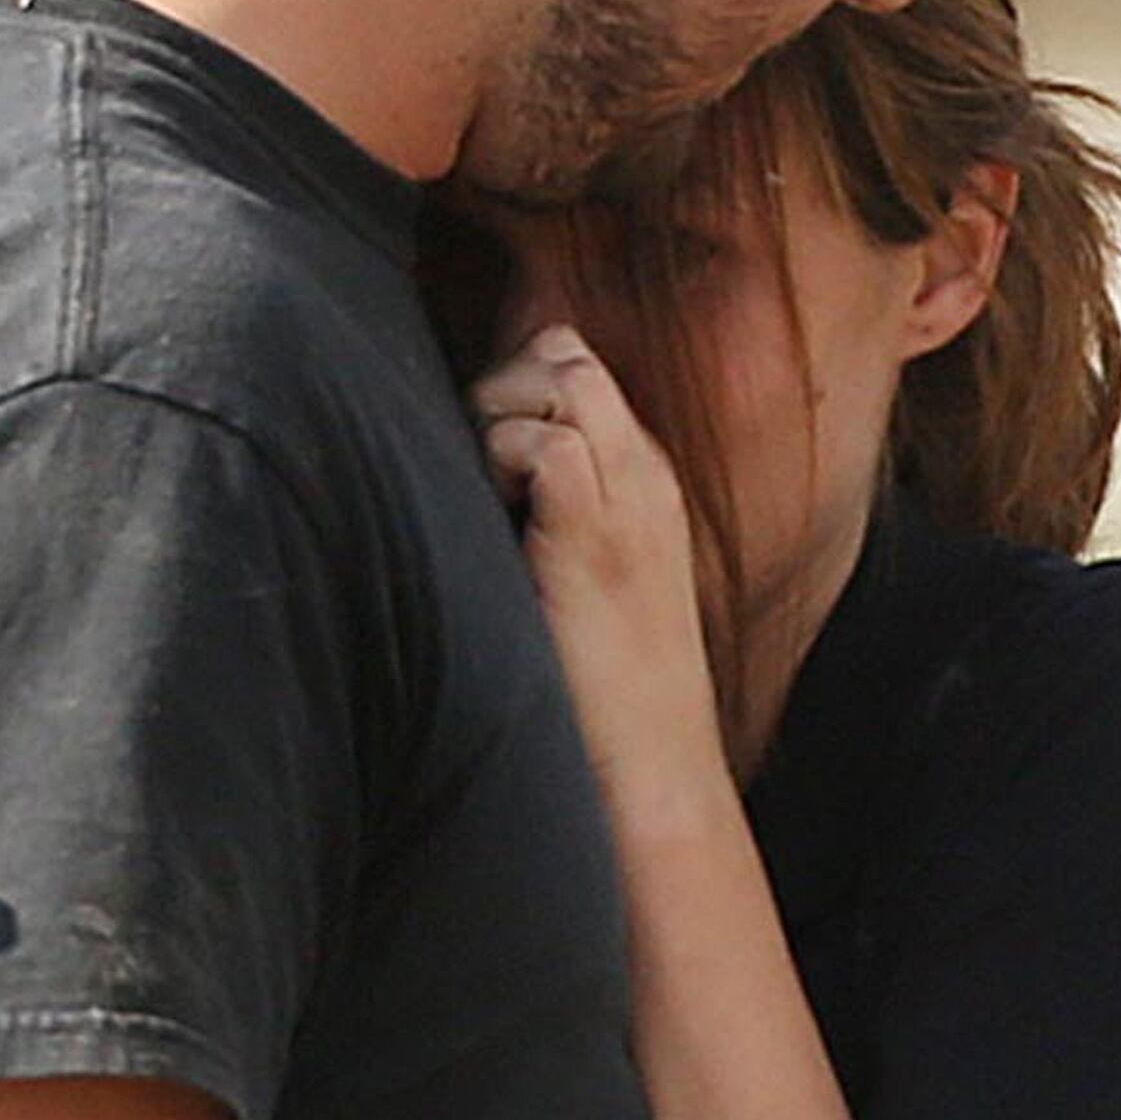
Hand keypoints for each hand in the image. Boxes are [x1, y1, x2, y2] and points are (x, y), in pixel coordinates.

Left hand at [469, 327, 727, 812]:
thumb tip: (468, 482)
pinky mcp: (599, 530)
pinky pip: (544, 442)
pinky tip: (494, 522)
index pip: (579, 369)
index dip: (513, 385)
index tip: (475, 452)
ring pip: (558, 375)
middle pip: (567, 352)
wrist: (652, 767)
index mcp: (643, 482)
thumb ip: (544, 519)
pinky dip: (501, 461)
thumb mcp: (580, 581)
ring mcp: (630, 497)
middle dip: (499, 382)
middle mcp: (645, 475)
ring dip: (495, 416)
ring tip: (483, 496)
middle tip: (470, 464)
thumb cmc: (600, 691)